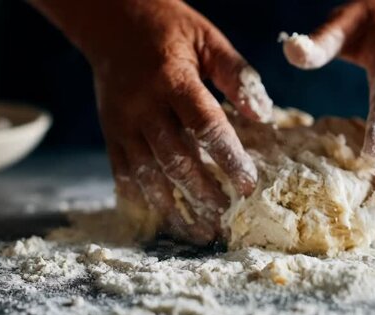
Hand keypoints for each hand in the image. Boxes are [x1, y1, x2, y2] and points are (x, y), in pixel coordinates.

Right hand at [32, 0, 272, 243]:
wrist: (112, 23)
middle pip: (175, 158)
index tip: (249, 184)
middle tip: (228, 216)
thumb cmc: (170, 31)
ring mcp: (122, 123)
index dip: (228, 158)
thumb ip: (238, 76)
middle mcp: (143, 106)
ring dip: (175, 207)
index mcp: (173, 80)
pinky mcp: (111, 134)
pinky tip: (165, 219)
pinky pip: (124, 174)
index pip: (204, 126)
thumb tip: (263, 115)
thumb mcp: (209, 41)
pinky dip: (144, 200)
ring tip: (200, 232)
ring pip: (148, 174)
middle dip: (203, 192)